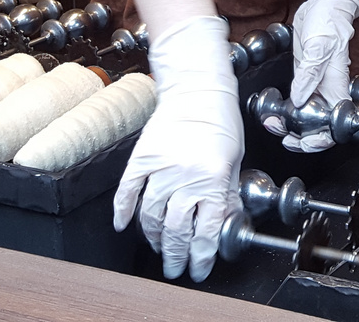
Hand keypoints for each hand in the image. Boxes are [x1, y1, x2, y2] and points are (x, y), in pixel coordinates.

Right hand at [111, 16, 239, 281]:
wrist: (197, 88)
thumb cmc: (220, 119)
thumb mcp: (235, 159)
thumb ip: (228, 194)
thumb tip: (225, 224)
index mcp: (214, 179)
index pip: (206, 232)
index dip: (201, 258)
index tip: (198, 270)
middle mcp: (186, 176)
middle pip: (176, 230)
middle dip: (176, 256)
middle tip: (175, 269)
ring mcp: (161, 168)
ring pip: (151, 216)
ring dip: (153, 238)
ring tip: (158, 248)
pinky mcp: (142, 158)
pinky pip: (127, 191)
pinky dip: (123, 211)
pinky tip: (124, 225)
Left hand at [281, 0, 358, 151]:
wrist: (326, 2)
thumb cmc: (329, 20)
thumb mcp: (318, 46)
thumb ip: (309, 74)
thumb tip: (300, 100)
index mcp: (335, 83)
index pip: (334, 121)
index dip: (322, 138)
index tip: (305, 142)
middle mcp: (327, 87)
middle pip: (319, 123)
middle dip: (302, 136)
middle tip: (283, 136)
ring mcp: (316, 81)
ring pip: (307, 113)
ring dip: (292, 123)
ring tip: (273, 123)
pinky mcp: (305, 74)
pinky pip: (298, 98)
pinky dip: (288, 108)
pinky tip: (275, 108)